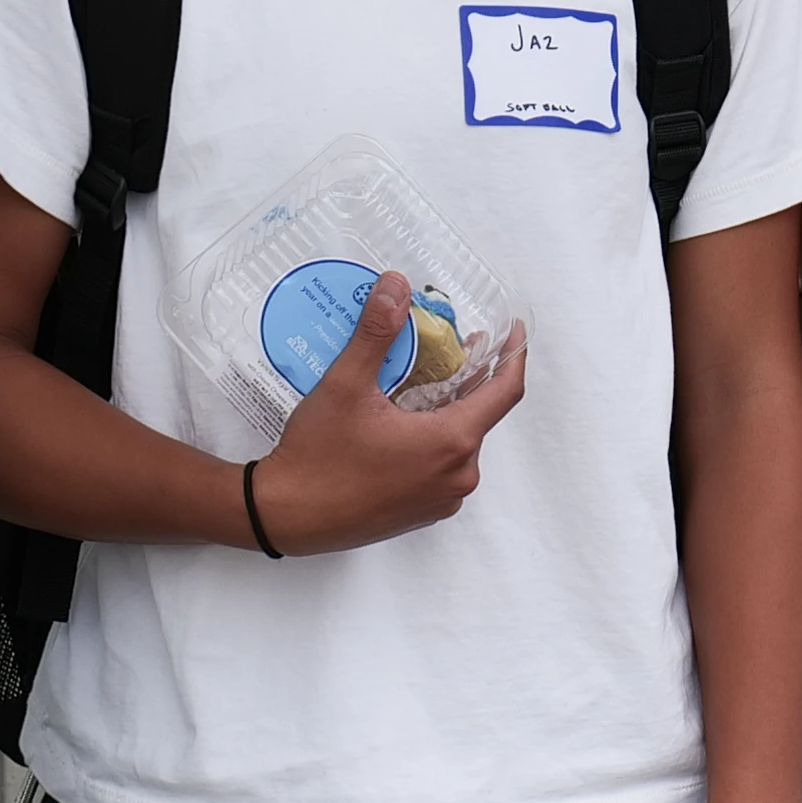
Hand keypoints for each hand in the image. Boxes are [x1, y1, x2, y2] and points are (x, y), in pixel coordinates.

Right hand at [249, 277, 525, 552]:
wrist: (287, 516)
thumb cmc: (317, 456)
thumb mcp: (346, 385)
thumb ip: (377, 333)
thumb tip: (396, 286)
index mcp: (451, 443)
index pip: (505, 392)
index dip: (513, 356)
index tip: (512, 331)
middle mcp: (458, 475)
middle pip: (479, 415)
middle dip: (468, 378)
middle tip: (446, 346)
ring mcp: (443, 499)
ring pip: (459, 441)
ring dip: (447, 409)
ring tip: (417, 380)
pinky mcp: (424, 512)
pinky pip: (442, 466)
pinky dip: (432, 438)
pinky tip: (401, 420)